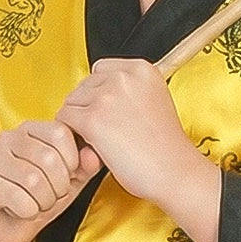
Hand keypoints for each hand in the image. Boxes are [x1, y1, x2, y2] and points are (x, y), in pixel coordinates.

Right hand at [0, 118, 101, 241]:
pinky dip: (29, 211)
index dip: (72, 160)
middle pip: (48, 157)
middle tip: (52, 196)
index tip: (68, 176)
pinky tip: (22, 210)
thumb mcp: (70, 181)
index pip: (60, 132)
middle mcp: (9, 138)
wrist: (7, 228)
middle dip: (59, 186)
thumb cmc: (38, 198)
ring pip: (33, 180)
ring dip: (44, 201)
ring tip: (37, 203)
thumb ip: (85, 166)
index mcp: (30, 130)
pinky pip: (18, 199)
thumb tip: (93, 156)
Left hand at [56, 58, 213, 235]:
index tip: (108, 112)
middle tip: (105, 132)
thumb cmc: (166, 148)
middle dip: (88, 108)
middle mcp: (123, 77)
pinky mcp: (93, 119)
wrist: (175, 172)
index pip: (101, 70)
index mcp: (141, 69)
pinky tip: (90, 148)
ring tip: (101, 142)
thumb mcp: (154, 102)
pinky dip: (72, 135)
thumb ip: (129, 91)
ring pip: (71, 102)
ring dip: (78, 122)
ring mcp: (107, 97)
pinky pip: (65, 119)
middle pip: (83, 85)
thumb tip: (98, 93)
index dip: (100, 94)